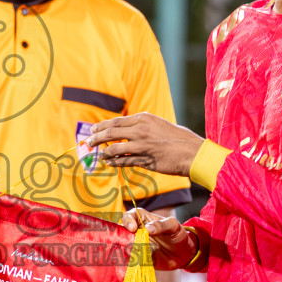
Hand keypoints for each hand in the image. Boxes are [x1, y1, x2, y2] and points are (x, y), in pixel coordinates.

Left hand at [85, 113, 205, 176]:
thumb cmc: (178, 138)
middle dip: (96, 138)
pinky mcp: (145, 160)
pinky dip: (114, 162)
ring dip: (104, 153)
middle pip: (111, 133)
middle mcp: (140, 130)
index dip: (101, 126)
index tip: (93, 129)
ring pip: (115, 149)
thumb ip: (142, 125)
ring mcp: (142, 146)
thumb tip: (126, 130)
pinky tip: (110, 163)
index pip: (116, 121)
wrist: (192, 152)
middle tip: (89, 142)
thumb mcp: (158, 124)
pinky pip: (124, 161)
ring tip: (100, 155)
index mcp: (143, 118)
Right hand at [122, 208, 201, 270]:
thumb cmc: (177, 235)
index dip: (128, 220)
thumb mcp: (173, 226)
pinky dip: (132, 260)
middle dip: (125, 237)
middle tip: (133, 243)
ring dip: (129, 250)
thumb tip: (147, 228)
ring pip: (125, 246)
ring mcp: (136, 245)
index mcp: (142, 219)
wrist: (183, 254)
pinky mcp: (138, 258)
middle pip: (123, 232)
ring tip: (139, 253)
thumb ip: (161, 225)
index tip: (133, 228)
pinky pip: (131, 259)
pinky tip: (140, 261)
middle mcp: (136, 232)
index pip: (129, 216)